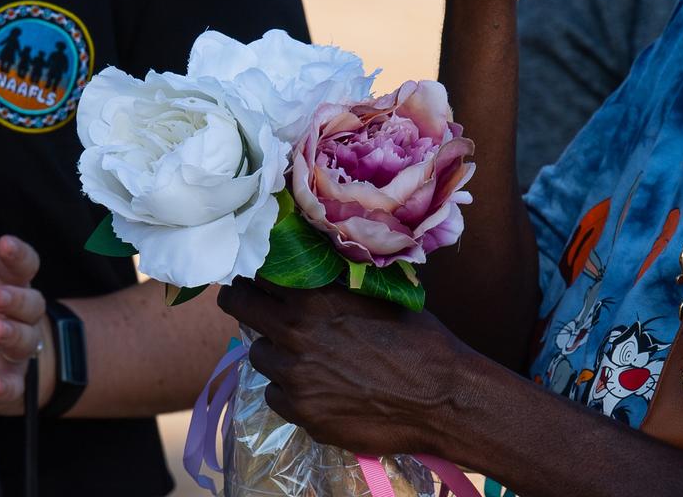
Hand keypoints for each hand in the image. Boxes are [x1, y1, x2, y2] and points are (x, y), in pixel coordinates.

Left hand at [0, 235, 52, 414]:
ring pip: (26, 338)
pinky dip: (7, 384)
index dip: (17, 253)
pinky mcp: (8, 380)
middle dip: (16, 297)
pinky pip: (14, 383)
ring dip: (14, 333)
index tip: (4, 244)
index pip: (21, 264)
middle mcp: (18, 313)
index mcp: (4, 282)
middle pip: (31, 300)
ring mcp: (16, 348)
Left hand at [218, 279, 483, 457]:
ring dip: (275, 352)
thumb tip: (307, 270)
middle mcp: (294, 334)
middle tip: (248, 302)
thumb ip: (332, 286)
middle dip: (243, 301)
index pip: (259, 274)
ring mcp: (293, 377)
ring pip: (260, 355)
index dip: (258, 275)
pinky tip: (318, 389)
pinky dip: (289, 390)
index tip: (257, 278)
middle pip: (241, 306)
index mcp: (313, 298)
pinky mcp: (300, 412)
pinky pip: (274, 394)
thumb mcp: (374, 296)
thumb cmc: (418, 340)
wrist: (441, 397)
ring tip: (306, 357)